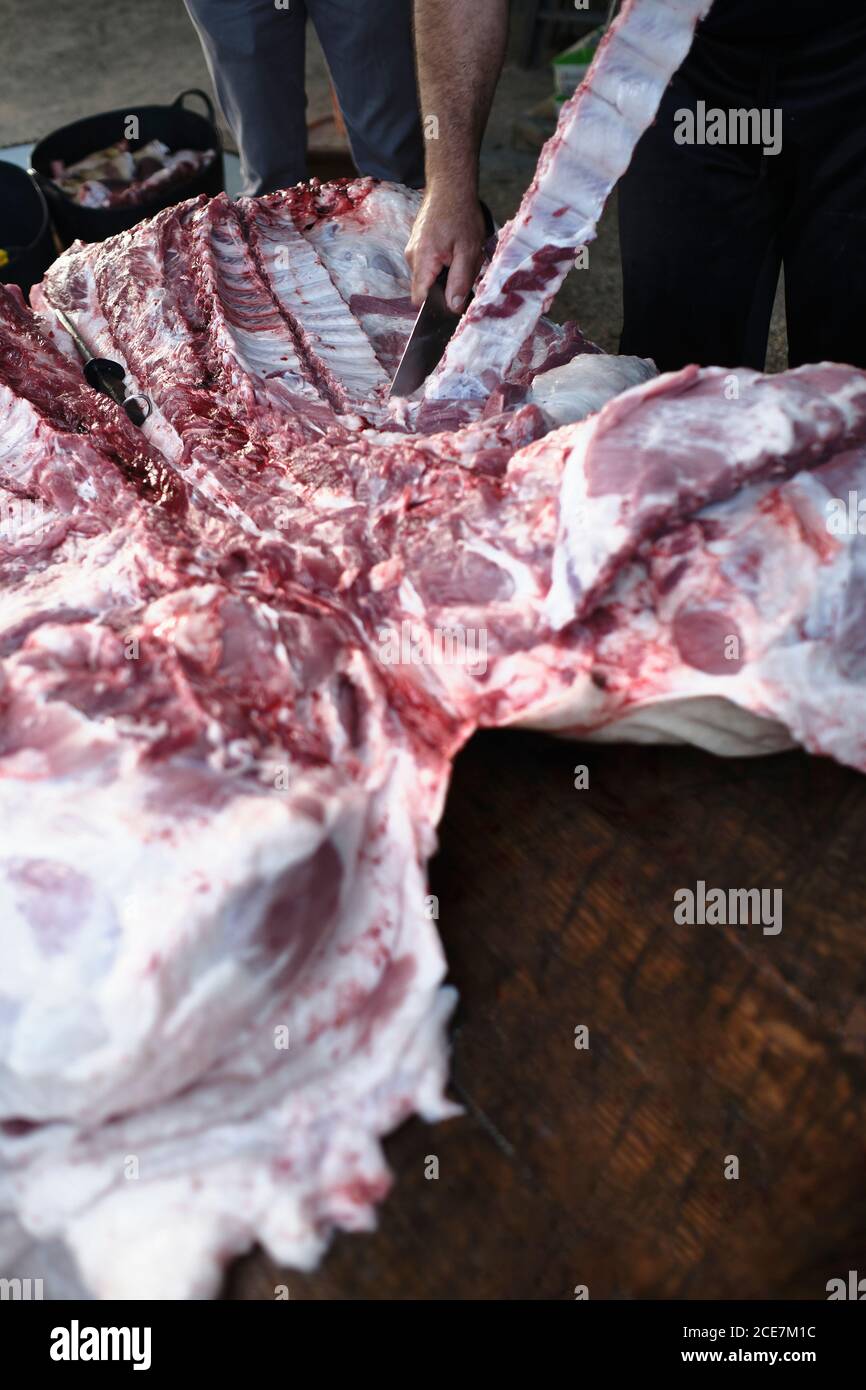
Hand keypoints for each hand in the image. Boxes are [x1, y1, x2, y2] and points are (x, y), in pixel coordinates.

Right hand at [406, 182, 486, 312]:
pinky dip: (444, 263)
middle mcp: (412, 258)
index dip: (436, 306)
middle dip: (446, 287)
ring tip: (462, 255)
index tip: (453, 303)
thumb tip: (453, 308)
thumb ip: (459, 282)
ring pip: (429, 277)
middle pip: (426, 289)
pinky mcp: (417, 245)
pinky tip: (456, 249)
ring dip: (447, 274)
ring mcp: (413, 251)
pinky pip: (430, 265)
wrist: (449, 185)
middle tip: (466, 268)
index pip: (420, 300)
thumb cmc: (460, 215)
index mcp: (423, 262)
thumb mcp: (467, 252)